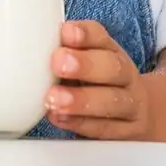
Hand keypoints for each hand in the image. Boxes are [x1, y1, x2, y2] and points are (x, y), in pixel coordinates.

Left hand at [45, 21, 153, 139]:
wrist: (137, 111)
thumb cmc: (98, 80)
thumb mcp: (84, 60)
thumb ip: (61, 50)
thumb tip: (28, 39)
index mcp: (110, 51)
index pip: (100, 37)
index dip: (84, 34)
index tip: (65, 32)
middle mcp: (123, 76)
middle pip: (112, 67)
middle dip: (85, 65)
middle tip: (59, 64)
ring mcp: (128, 105)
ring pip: (111, 102)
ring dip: (80, 101)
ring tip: (54, 99)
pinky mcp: (125, 132)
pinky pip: (104, 129)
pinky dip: (80, 124)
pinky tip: (60, 118)